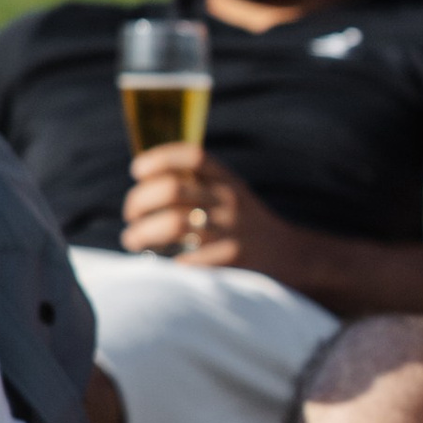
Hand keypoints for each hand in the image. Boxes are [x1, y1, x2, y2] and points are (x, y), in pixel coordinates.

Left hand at [120, 146, 297, 281]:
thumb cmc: (245, 226)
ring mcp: (232, 231)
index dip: (159, 158)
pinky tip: (159, 265)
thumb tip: (143, 185)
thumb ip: (198, 186)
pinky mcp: (232, 261)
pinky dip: (164, 262)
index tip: (137, 170)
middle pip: (172, 189)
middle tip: (130, 216)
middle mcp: (230, 202)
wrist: (292, 258)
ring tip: (133, 240)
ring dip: (141, 232)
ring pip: (173, 223)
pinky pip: (186, 259)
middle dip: (139, 201)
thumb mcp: (231, 196)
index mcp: (227, 181)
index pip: (192, 157)